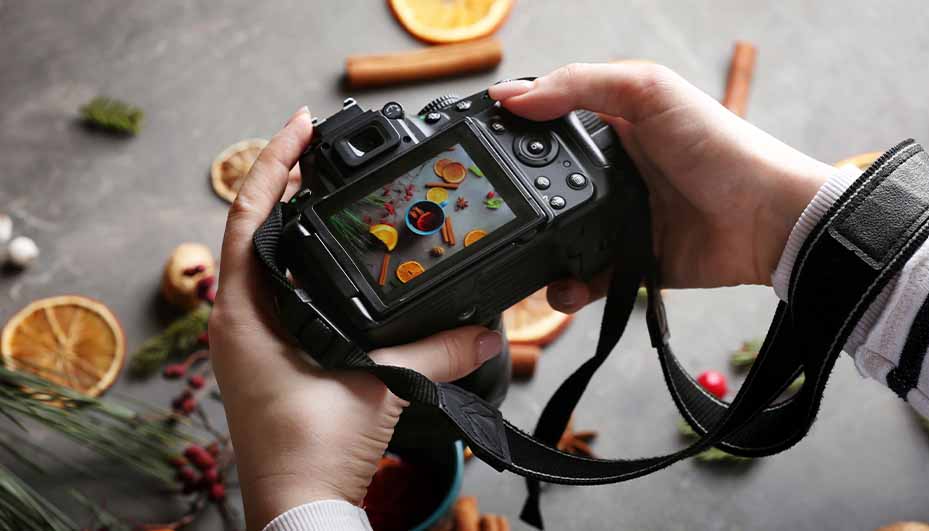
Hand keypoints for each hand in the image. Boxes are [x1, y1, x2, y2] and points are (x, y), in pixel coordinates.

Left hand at [209, 107, 503, 529]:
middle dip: (286, 184)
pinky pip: (282, 293)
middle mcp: (238, 321)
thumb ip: (435, 352)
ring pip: (267, 262)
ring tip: (329, 192)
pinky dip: (306, 265)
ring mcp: (251, 341)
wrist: (298, 508)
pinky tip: (335, 263)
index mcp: (245, 316)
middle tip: (323, 151)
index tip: (302, 126)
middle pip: (255, 230)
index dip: (275, 163)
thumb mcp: (377, 389)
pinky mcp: (270, 359)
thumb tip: (486, 330)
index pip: (250, 216)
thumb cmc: (310, 453)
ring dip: (294, 223)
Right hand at [489, 63, 834, 310]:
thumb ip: (579, 86)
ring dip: (537, 252)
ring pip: (559, 238)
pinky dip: (569, 288)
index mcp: (612, 126)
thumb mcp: (648, 92)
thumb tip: (511, 95)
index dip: (515, 134)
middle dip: (518, 203)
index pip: (549, 126)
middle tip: (490, 213)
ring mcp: (619, 220)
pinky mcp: (631, 261)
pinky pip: (586, 279)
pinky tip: (563, 288)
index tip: (478, 148)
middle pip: (546, 188)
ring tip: (520, 257)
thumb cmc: (720, 146)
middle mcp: (612, 173)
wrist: (769, 219)